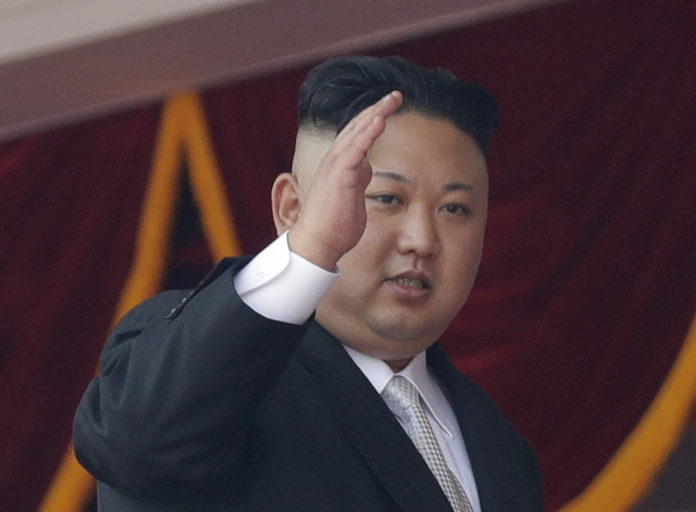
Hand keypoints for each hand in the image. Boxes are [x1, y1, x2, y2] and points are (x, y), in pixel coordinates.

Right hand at [288, 91, 402, 269]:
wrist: (319, 241)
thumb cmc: (335, 223)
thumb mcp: (352, 194)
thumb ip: (359, 177)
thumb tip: (368, 166)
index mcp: (339, 163)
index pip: (357, 133)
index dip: (373, 118)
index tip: (390, 106)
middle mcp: (335, 159)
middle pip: (357, 126)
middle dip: (377, 108)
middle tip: (396, 95)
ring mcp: (336, 165)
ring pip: (357, 132)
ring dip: (375, 113)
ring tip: (393, 99)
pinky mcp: (340, 175)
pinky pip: (355, 149)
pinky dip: (367, 132)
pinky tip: (380, 119)